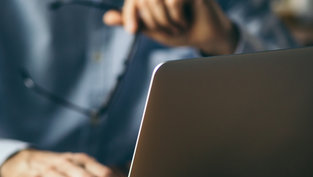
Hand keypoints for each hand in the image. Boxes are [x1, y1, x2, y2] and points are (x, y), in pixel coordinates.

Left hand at [103, 0, 237, 54]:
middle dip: (153, 22)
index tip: (132, 31)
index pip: (134, 0)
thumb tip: (107, 17)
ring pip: (157, 0)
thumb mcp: (152, 28)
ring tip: (176, 27)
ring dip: (165, 21)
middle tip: (166, 30)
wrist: (205, 36)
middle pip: (144, 0)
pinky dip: (177, 17)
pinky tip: (184, 21)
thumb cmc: (180, 30)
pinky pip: (174, 1)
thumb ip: (133, 21)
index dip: (129, 13)